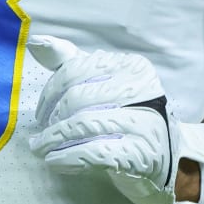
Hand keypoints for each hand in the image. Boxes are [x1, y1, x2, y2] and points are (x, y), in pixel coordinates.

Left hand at [25, 36, 180, 203]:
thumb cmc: (127, 118)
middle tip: (40, 137)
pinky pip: (93, 152)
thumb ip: (69, 61)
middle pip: (77, 97)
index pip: (75, 70)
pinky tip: (56, 162)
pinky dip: (67, 157)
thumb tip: (36, 42)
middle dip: (51, 119)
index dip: (50, 93)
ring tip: (41, 150)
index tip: (41, 114)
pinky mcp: (141, 153)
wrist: (167, 160)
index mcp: (132, 66)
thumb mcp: (101, 84)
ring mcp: (145, 121)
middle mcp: (143, 89)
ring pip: (83, 124)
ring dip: (53, 141)